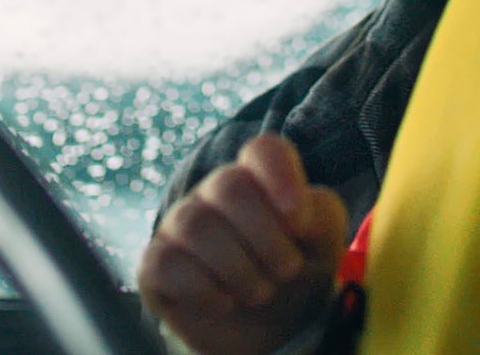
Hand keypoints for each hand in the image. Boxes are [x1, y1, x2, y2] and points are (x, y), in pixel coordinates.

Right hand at [139, 134, 350, 354]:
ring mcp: (180, 225)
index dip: (280, 176)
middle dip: (266, 239)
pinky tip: (225, 303)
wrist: (271, 328)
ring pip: (196, 225)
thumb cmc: (298, 271)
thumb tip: (294, 212)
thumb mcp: (323, 240)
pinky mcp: (155, 265)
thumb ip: (319, 212)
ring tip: (260, 293)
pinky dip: (204, 291)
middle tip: (286, 271)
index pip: (263, 150)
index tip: (298, 221)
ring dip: (240, 270)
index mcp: (259, 177)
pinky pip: (165, 263)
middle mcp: (214, 193)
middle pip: (228, 186)